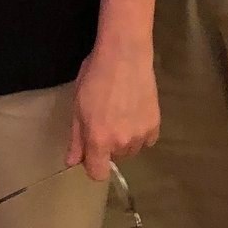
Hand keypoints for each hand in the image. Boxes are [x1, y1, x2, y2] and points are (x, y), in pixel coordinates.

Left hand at [67, 41, 158, 179]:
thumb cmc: (95, 76)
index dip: (93, 164)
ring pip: (131, 150)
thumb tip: (72, 162)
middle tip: (106, 118)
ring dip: (125, 139)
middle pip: (115, 158)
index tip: (91, 150)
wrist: (125, 54)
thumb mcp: (78, 105)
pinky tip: (135, 111)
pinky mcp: (155, 125)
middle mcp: (122, 143)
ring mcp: (141, 135)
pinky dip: (141, 132)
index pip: (98, 173)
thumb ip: (76, 138)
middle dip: (109, 145)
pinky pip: (146, 140)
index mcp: (99, 139)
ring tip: (121, 112)